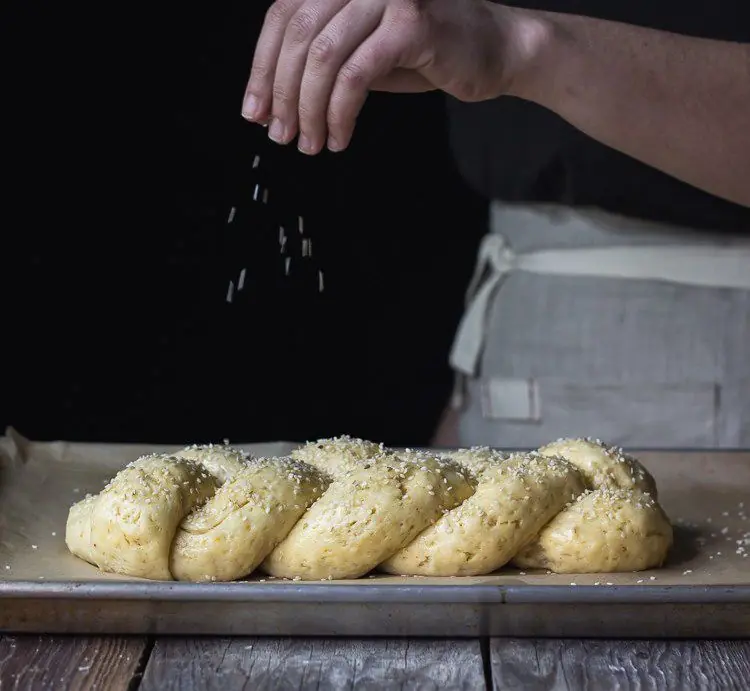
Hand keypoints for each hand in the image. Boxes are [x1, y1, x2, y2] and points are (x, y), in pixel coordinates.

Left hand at [242, 0, 540, 153]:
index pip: (284, 15)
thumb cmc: (430, 53)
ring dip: (309, 108)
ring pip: (323, 55)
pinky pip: (356, 75)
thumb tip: (273, 102)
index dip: (262, 66)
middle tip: (281, 135)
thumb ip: (322, 67)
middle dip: (282, 93)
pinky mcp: (412, 23)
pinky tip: (339, 136)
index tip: (254, 110)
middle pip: (297, 33)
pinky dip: (339, 112)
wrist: (497, 50)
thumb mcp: (364, 54)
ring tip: (309, 143)